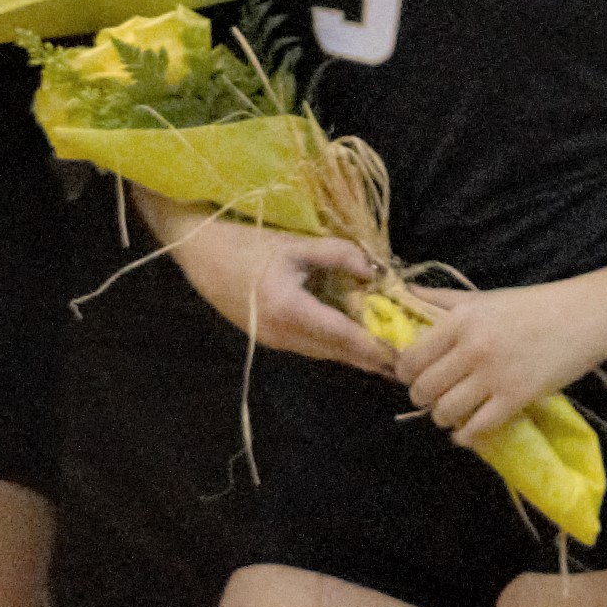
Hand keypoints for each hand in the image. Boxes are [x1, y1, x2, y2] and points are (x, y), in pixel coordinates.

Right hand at [154, 212, 393, 375]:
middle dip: (373, 359)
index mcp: (290, 310)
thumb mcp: (295, 243)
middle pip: (338, 353)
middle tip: (409, 365)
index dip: (377, 348)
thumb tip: (376, 271)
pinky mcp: (268, 338)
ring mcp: (273, 340)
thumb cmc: (245, 240)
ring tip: (389, 357)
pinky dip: (335, 346)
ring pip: (324, 353)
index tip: (406, 355)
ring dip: (355, 355)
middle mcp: (282, 334)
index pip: (344, 336)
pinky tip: (354, 343)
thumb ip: (339, 255)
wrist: (197, 251)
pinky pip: (310, 346)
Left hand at [389, 271, 606, 450]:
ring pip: (445, 412)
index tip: (414, 377)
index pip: (412, 358)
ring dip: (442, 418)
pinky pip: (476, 428)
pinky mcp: (516, 398)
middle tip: (432, 398)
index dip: (406, 374)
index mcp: (460, 320)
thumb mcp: (484, 298)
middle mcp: (471, 348)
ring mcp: (494, 375)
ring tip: (451, 413)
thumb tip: (405, 292)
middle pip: (423, 389)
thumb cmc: (533, 305)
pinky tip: (467, 432)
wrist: (584, 317)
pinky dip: (465, 435)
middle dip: (422, 399)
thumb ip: (443, 299)